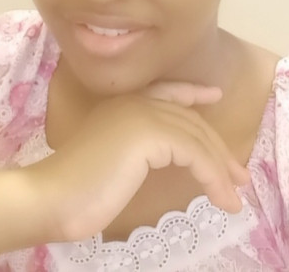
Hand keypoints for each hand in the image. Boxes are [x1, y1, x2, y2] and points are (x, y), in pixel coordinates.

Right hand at [25, 82, 249, 241]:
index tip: (214, 94)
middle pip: (188, 121)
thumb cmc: (77, 187)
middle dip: (216, 148)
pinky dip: (213, 177)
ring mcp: (142, 114)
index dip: (192, 92)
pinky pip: (195, 154)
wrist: (51, 197)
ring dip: (220, 170)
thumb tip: (170, 157)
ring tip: (234, 197)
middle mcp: (135, 102)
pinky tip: (222, 198)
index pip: (166, 91)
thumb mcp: (115, 162)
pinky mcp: (150, 133)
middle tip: (237, 175)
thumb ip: (139, 150)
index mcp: (123, 104)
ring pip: (196, 138)